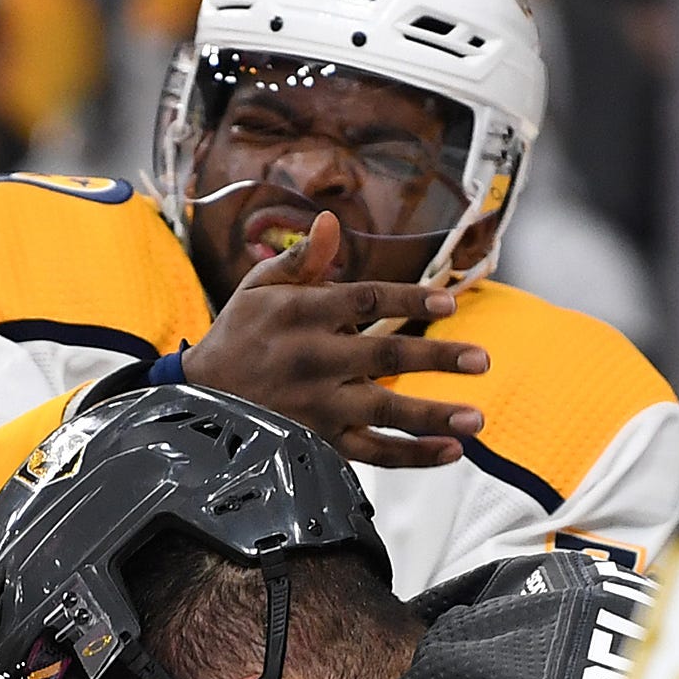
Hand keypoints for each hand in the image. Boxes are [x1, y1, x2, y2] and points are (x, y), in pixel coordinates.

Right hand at [181, 211, 487, 469]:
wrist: (196, 398)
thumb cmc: (237, 335)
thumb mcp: (259, 289)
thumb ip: (302, 259)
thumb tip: (331, 222)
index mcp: (301, 314)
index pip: (366, 300)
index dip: (410, 301)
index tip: (450, 303)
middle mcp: (312, 359)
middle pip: (385, 356)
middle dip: (436, 357)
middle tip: (481, 359)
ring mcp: (316, 405)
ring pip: (383, 412)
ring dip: (432, 416)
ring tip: (475, 420)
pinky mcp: (317, 442)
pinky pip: (371, 453)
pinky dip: (411, 456)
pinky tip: (448, 452)